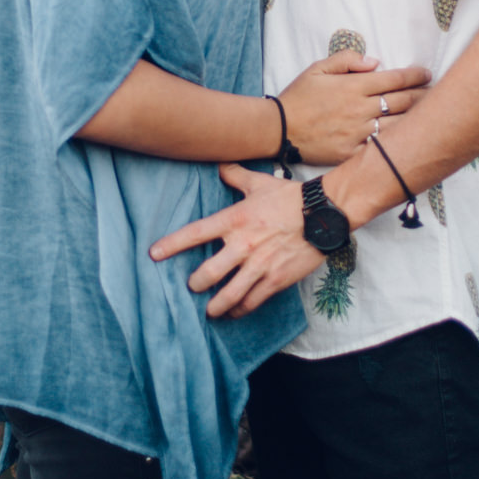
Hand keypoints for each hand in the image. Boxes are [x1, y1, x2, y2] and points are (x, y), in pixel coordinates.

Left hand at [151, 163, 324, 317]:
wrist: (324, 214)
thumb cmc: (290, 197)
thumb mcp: (259, 183)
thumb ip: (235, 177)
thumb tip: (220, 166)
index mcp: (235, 220)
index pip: (195, 233)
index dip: (172, 245)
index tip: (154, 255)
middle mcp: (243, 245)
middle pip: (207, 273)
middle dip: (195, 284)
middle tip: (192, 287)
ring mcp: (260, 266)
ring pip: (228, 295)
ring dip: (215, 306)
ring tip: (210, 311)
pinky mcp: (276, 280)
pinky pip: (252, 301)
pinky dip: (240, 309)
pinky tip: (235, 312)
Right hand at [280, 53, 428, 163]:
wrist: (278, 129)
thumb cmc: (298, 96)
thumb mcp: (317, 68)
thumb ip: (347, 59)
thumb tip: (376, 61)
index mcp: (353, 86)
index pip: (394, 79)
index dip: (415, 75)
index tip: (426, 74)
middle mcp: (360, 109)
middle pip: (403, 101)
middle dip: (424, 95)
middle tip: (437, 94)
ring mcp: (358, 132)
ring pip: (398, 126)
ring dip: (417, 120)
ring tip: (432, 116)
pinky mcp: (352, 152)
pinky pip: (381, 148)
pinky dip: (397, 143)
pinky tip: (409, 141)